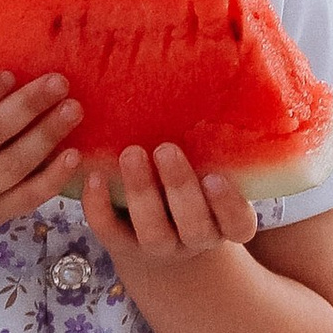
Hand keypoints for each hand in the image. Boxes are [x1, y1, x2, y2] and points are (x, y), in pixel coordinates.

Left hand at [83, 144, 258, 268]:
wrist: (156, 223)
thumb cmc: (192, 180)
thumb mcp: (209, 166)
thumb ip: (212, 146)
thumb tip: (212, 86)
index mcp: (225, 222)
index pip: (238, 223)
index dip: (228, 204)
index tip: (214, 177)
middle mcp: (196, 238)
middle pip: (194, 226)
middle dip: (179, 186)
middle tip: (165, 149)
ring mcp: (160, 246)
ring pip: (153, 232)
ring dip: (141, 192)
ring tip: (131, 154)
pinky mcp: (123, 245)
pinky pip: (110, 232)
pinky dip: (99, 207)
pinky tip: (93, 177)